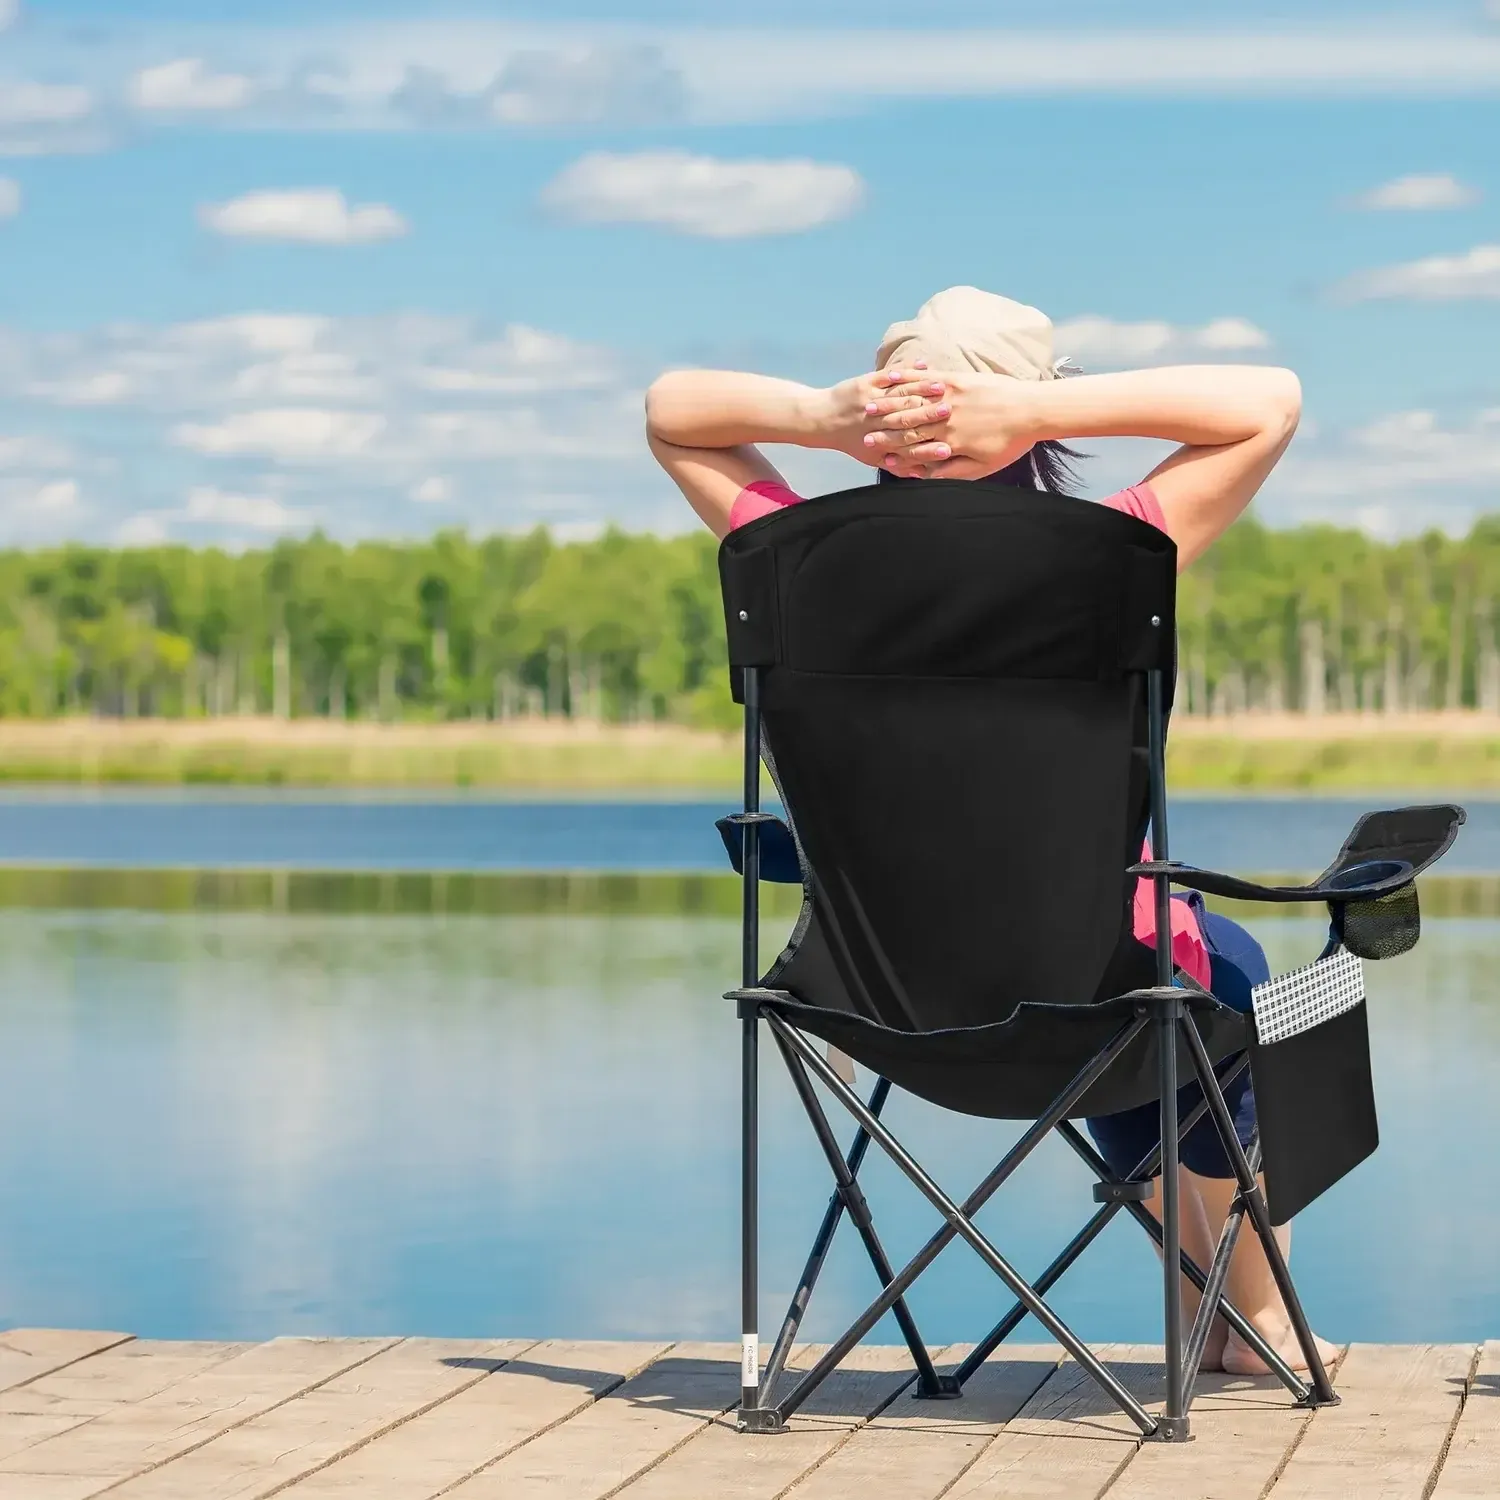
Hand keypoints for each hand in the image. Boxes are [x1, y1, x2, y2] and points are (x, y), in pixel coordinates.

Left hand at [810, 363, 951, 467]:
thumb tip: (923, 474)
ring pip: (899, 395)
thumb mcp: (873, 458)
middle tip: (951, 412)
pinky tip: (923, 365)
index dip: (928, 448)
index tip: (948, 448)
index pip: (907, 446)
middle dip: (929, 415)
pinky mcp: (864, 383)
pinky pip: (887, 376)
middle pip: (906, 419)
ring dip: (922, 390)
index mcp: (880, 443)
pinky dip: (905, 371)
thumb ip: (899, 466)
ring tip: (943, 388)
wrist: (821, 420)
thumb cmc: (852, 441)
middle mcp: (875, 422)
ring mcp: (870, 401)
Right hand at [862, 372, 1039, 479]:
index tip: (873, 452)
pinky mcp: (960, 379)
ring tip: (869, 406)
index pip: (913, 447)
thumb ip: (952, 471)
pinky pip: (929, 379)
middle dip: (883, 429)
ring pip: (914, 402)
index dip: (891, 450)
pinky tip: (894, 379)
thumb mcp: (982, 466)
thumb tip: (927, 476)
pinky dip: (910, 379)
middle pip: (908, 425)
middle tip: (862, 430)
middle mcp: (946, 419)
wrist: (1035, 410)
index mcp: (950, 441)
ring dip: (889, 404)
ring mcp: (952, 396)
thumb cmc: (1012, 442)